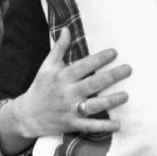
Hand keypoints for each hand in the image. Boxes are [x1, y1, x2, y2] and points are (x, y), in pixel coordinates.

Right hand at [5, 27, 130, 140]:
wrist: (28, 115)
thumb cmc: (41, 87)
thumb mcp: (47, 66)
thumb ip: (59, 48)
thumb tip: (66, 28)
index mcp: (62, 77)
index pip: (83, 66)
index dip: (99, 59)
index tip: (114, 52)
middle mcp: (67, 93)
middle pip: (93, 84)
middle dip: (112, 76)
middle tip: (128, 69)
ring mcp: (70, 110)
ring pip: (94, 106)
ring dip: (111, 101)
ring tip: (126, 95)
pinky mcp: (72, 124)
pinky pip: (90, 126)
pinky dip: (104, 127)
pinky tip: (118, 124)